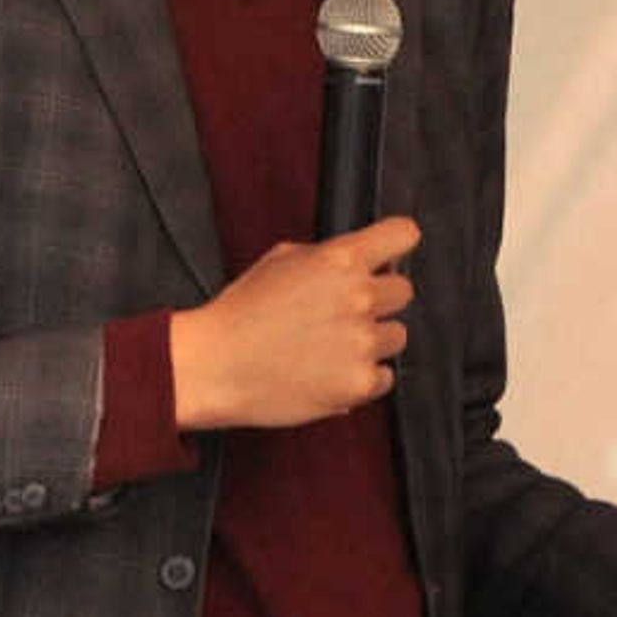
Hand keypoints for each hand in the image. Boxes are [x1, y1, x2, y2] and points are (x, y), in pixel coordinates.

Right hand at [168, 218, 417, 430]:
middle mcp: (359, 297)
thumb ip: (328, 256)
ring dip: (372, 341)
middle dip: (379, 300)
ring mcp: (362, 341)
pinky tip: (329, 372)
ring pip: (396, 336)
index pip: (402, 235)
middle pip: (403, 291)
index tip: (389, 256)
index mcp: (340, 260)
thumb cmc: (240, 315)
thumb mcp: (280, 261)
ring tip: (329, 346)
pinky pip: (385, 376)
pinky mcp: (360, 381)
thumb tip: (362, 258)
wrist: (213, 366)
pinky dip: (363, 378)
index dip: (396, 245)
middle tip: (344, 313)